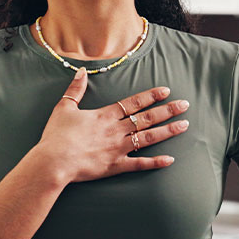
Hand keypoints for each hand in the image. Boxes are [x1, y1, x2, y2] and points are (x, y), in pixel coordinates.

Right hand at [36, 67, 189, 184]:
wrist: (54, 162)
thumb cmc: (57, 136)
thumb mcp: (64, 107)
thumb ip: (75, 89)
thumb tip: (81, 71)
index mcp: (105, 115)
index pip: (134, 102)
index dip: (151, 96)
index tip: (166, 91)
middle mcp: (116, 130)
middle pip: (147, 118)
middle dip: (168, 110)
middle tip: (185, 105)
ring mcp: (118, 149)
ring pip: (148, 138)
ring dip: (168, 131)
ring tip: (184, 125)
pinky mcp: (116, 166)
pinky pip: (139, 164)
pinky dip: (155, 162)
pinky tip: (170, 159)